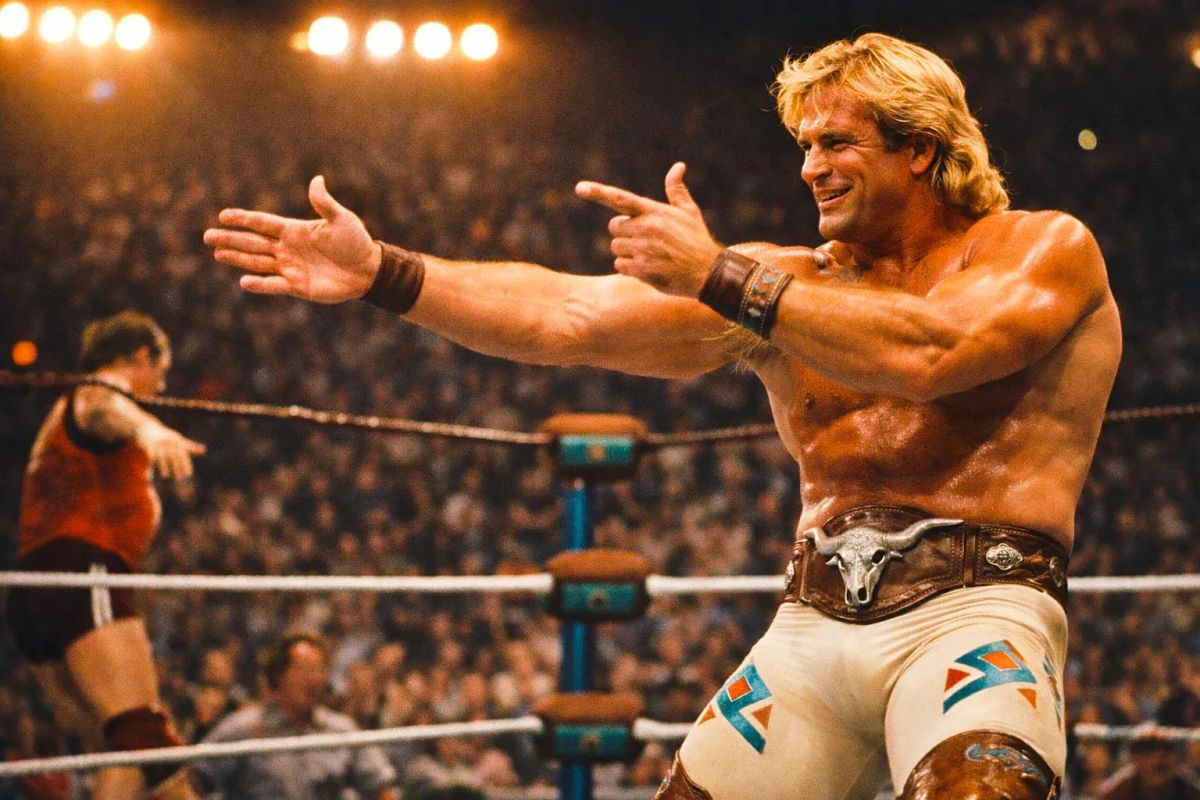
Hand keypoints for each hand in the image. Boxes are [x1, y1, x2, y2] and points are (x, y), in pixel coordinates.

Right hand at [135, 423, 205, 479]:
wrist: (147, 426)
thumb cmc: (166, 435)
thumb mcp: (179, 439)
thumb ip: (190, 446)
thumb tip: (204, 450)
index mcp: (177, 440)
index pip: (183, 454)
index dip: (186, 463)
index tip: (188, 473)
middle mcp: (168, 441)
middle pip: (174, 455)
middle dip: (177, 466)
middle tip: (180, 477)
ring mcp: (158, 442)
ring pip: (162, 456)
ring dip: (164, 466)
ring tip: (166, 475)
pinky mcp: (148, 444)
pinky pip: (151, 453)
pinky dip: (152, 459)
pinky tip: (153, 466)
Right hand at [204, 176, 379, 302]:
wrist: (368, 270)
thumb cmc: (355, 242)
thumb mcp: (341, 219)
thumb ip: (324, 203)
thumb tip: (317, 180)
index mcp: (294, 230)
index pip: (263, 223)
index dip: (244, 219)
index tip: (223, 215)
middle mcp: (287, 248)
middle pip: (253, 242)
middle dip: (231, 239)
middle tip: (207, 236)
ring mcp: (290, 267)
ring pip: (257, 262)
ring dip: (238, 258)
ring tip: (217, 253)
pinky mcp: (297, 286)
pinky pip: (274, 285)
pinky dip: (260, 285)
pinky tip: (244, 281)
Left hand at [575, 162, 722, 296]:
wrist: (708, 272)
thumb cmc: (697, 240)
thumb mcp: (689, 212)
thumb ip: (676, 190)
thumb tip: (678, 166)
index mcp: (655, 211)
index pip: (621, 199)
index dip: (599, 192)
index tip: (580, 188)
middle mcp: (647, 228)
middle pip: (614, 227)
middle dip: (623, 233)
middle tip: (644, 239)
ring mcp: (644, 249)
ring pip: (616, 247)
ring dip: (627, 252)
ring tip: (649, 254)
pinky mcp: (643, 268)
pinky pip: (620, 265)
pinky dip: (629, 268)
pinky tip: (647, 267)